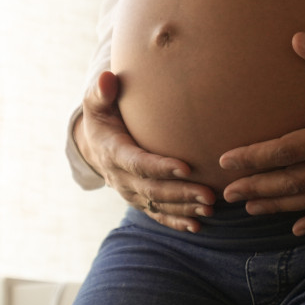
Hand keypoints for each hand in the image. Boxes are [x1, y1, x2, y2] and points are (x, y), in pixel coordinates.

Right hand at [77, 70, 215, 232]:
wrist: (95, 143)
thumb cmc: (103, 115)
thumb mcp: (97, 102)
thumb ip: (101, 91)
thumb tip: (108, 78)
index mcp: (112, 152)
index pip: (137, 163)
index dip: (160, 167)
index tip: (186, 167)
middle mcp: (120, 177)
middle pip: (152, 189)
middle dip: (181, 193)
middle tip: (209, 194)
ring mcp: (130, 192)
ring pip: (157, 204)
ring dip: (184, 208)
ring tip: (210, 207)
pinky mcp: (139, 200)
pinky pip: (157, 214)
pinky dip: (176, 222)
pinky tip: (197, 226)